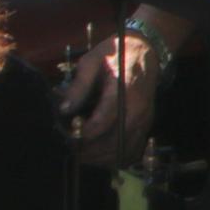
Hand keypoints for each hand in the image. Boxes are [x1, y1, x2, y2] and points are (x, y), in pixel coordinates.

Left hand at [60, 21, 163, 163]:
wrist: (145, 51)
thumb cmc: (115, 54)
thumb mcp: (91, 62)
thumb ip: (78, 86)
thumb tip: (64, 110)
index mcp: (123, 90)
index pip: (102, 122)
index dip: (83, 135)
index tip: (68, 137)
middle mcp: (137, 109)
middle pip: (113, 142)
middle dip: (90, 151)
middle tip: (71, 150)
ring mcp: (144, 120)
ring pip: (123, 151)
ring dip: (102, 158)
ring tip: (83, 155)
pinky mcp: (146, 125)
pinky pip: (133, 151)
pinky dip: (116, 158)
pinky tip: (101, 155)